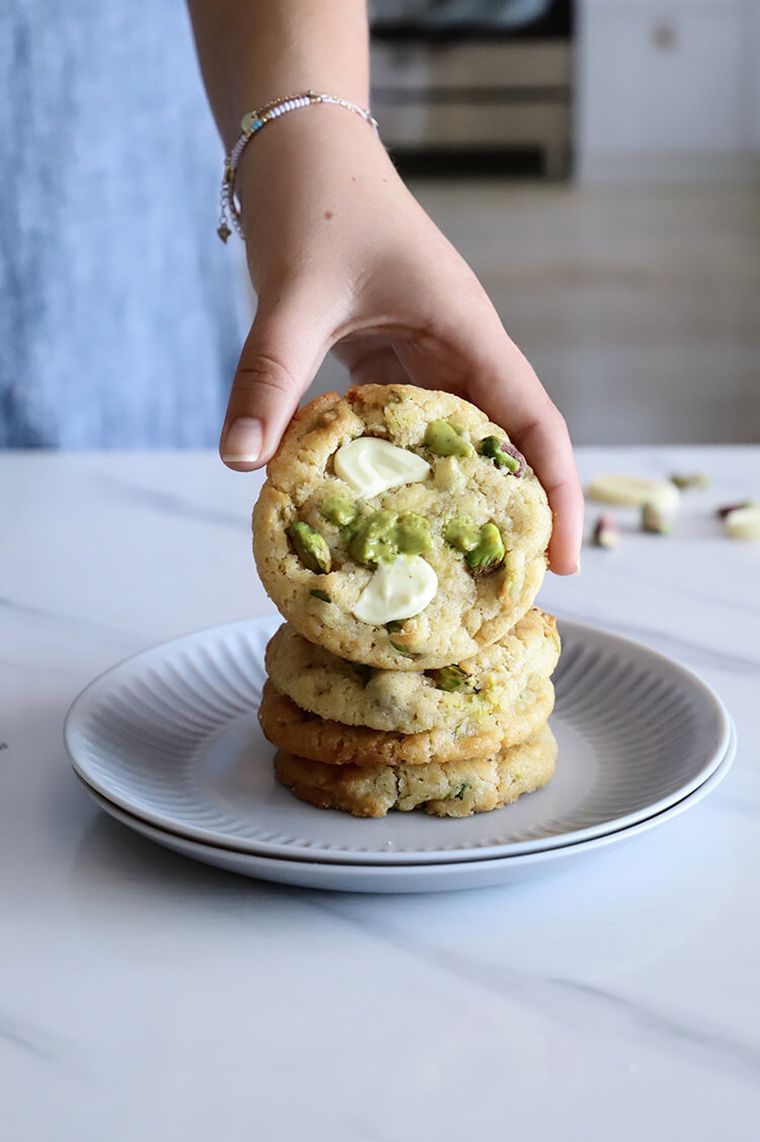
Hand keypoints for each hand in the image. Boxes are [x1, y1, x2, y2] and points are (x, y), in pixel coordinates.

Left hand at [219, 110, 582, 574]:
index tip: (561, 561)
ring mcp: (425, 355)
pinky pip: (404, 426)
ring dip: (453, 499)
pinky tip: (374, 513)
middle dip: (511, 515)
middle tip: (498, 593)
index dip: (557, 492)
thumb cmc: (316, 203)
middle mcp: (459, 348)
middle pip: (507, 443)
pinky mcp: (389, 359)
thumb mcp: (295, 294)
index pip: (535, 422)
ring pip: (455, 440)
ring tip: (443, 571)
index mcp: (467, 331)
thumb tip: (239, 462)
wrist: (301, 149)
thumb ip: (268, 376)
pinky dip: (396, 471)